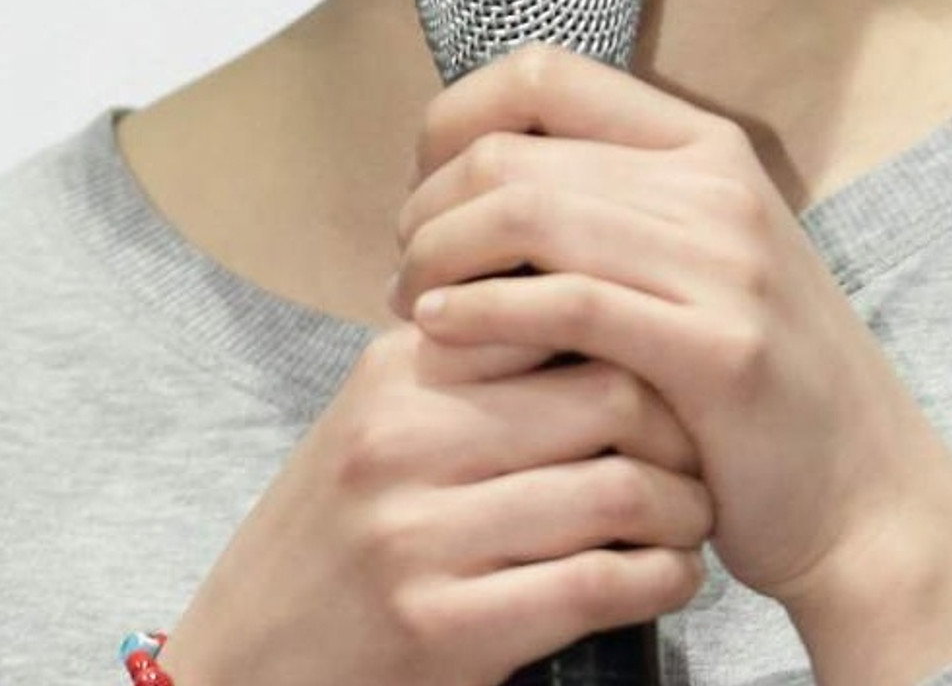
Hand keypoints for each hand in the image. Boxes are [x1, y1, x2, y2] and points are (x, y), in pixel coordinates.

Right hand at [160, 317, 707, 685]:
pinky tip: (670, 577)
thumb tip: (605, 300)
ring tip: (695, 519)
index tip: (678, 366)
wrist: (244, 659)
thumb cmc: (341, 531)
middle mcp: (406, 437)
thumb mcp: (385, 417)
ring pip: (620, 491)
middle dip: (686, 427)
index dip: (645, 337)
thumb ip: (475, 362)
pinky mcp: (442, 629)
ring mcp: (419, 535)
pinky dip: (662, 580)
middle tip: (707, 450)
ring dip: (687, 511)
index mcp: (400, 367)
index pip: (560, 309)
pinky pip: (597, 586)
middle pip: (610, 395)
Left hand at [395, 47, 951, 625]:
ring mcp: (723, 263)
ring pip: (528, 210)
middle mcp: (714, 185)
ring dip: (442, 256)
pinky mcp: (717, 348)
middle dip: (429, 206)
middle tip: (406, 269)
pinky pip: (566, 301)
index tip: (426, 190)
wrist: (866, 497)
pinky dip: (482, 311)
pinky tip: (442, 333)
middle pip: (516, 148)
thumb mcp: (691, 263)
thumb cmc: (748, 389)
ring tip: (414, 305)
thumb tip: (466, 181)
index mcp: (702, 146)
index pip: (542, 72)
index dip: (455, 121)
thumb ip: (605, 210)